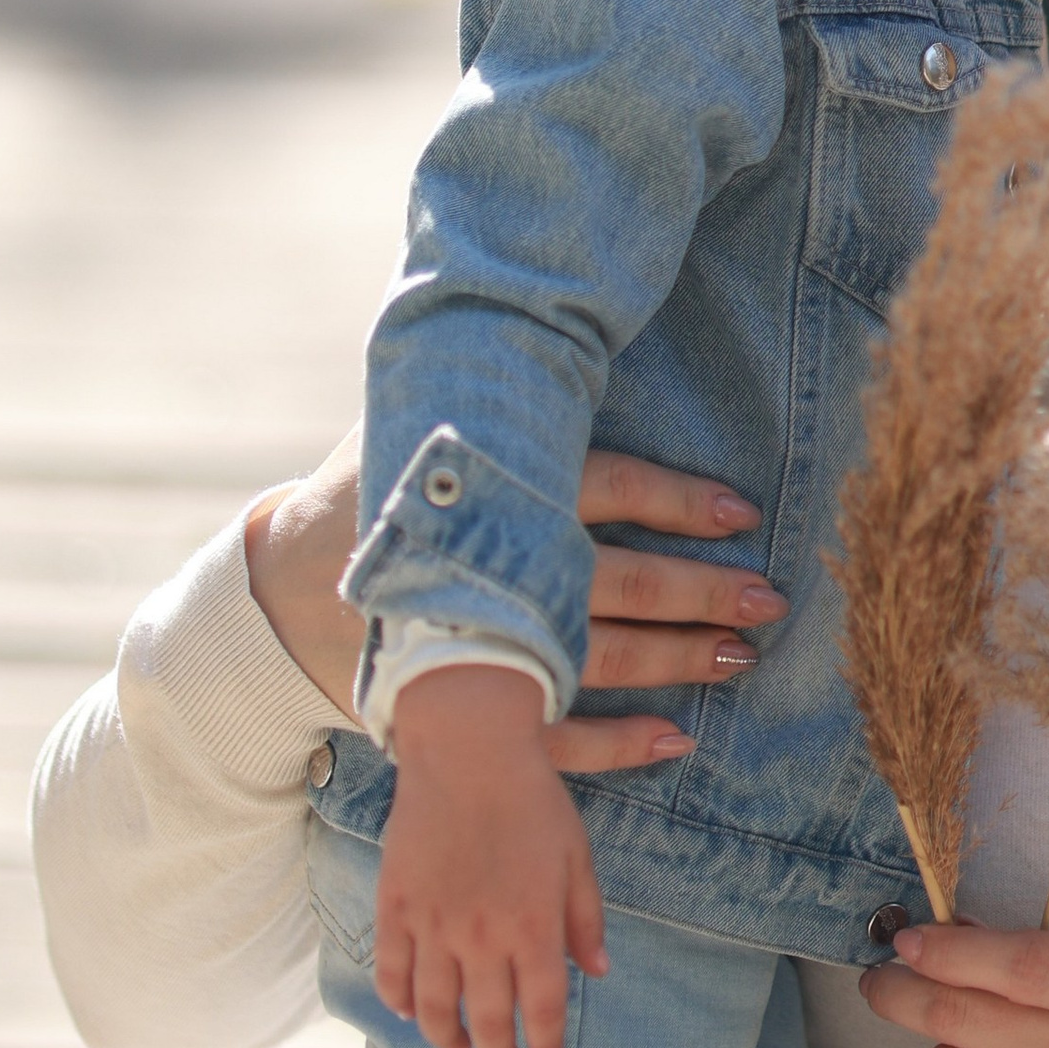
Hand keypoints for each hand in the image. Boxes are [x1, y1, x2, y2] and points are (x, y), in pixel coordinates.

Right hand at [243, 434, 786, 772]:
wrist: (279, 586)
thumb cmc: (374, 486)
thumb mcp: (417, 415)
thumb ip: (495, 383)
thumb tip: (559, 302)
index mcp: (484, 490)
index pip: (600, 488)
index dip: (676, 501)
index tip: (741, 512)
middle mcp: (487, 570)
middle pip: (613, 584)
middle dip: (700, 592)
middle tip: (768, 599)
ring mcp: (472, 648)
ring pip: (595, 659)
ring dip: (674, 661)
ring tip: (740, 655)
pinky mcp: (458, 709)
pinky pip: (547, 738)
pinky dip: (614, 745)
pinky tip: (675, 740)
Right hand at [376, 665, 605, 1047]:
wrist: (468, 751)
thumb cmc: (533, 800)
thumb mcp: (577, 856)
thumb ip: (585, 919)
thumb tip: (595, 972)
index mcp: (534, 927)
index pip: (542, 1008)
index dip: (543, 1041)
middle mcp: (482, 937)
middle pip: (486, 1018)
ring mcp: (433, 925)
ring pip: (433, 1007)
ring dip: (446, 1038)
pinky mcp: (396, 906)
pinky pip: (391, 971)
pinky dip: (399, 1001)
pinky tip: (410, 1012)